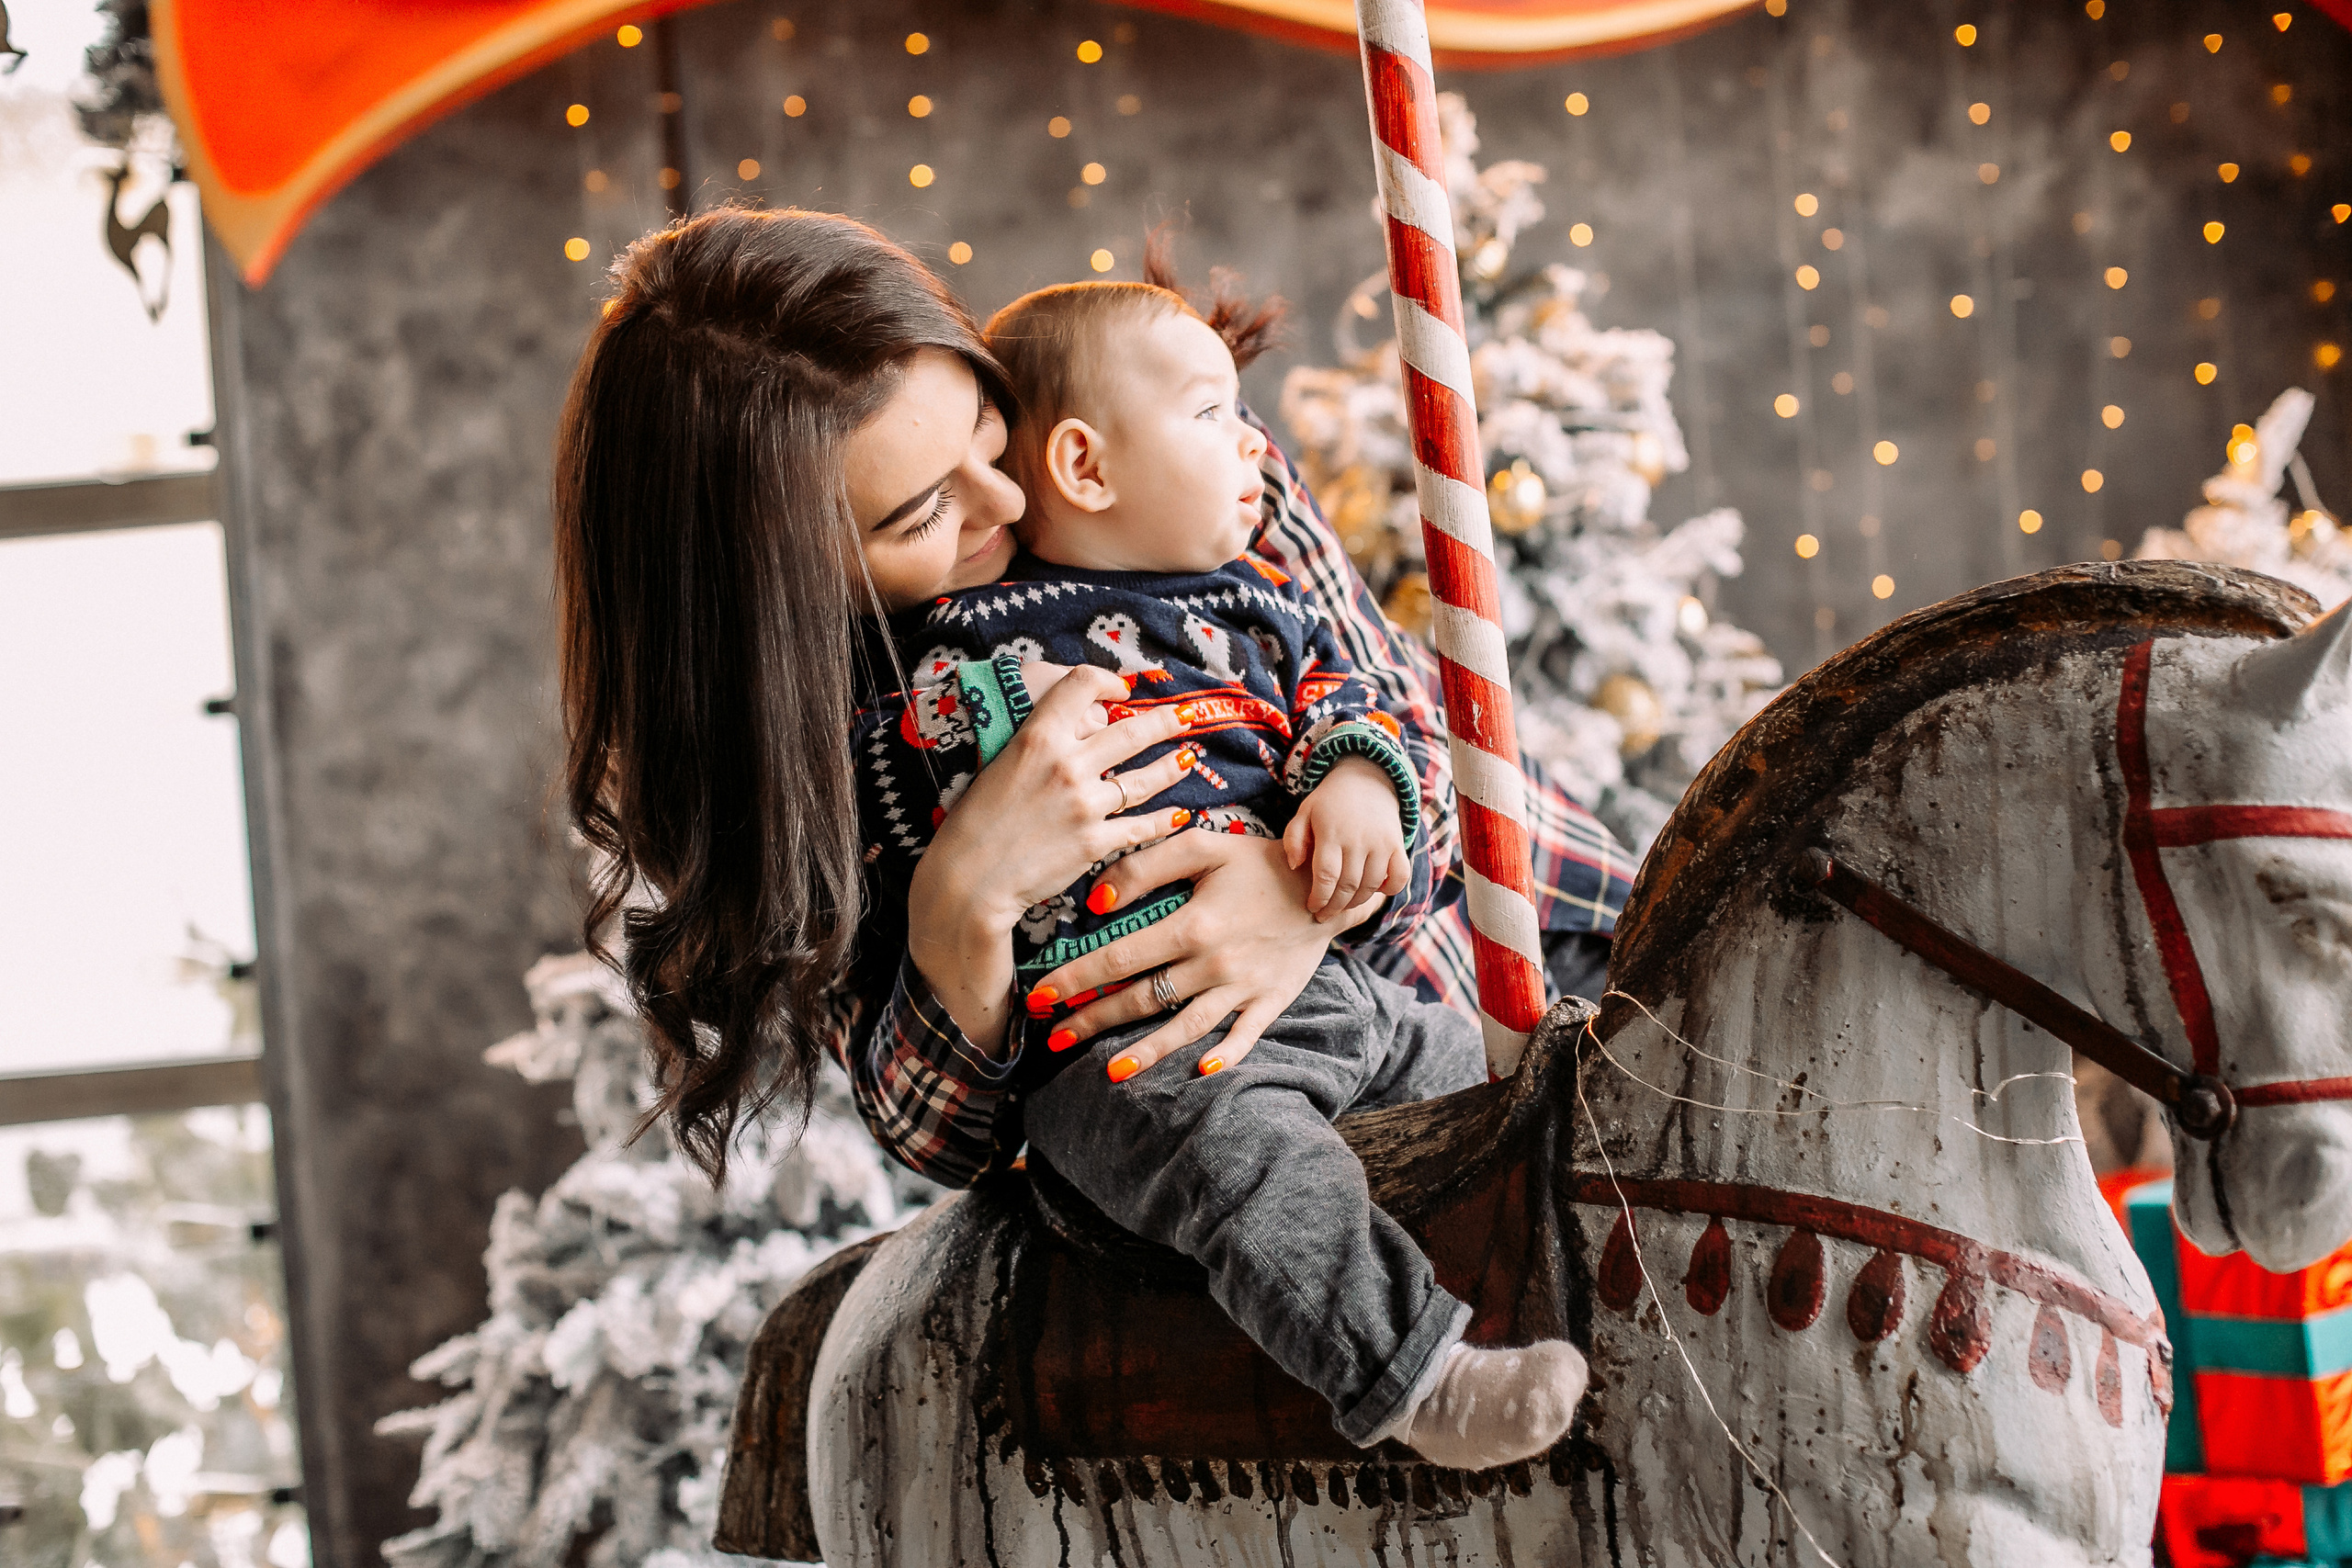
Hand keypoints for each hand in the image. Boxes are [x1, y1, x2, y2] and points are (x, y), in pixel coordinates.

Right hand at [907, 665, 1190, 1053]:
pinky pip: (1141, 827)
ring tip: (1189, 758)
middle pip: (1131, 731)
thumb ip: (1038, 744)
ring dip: (1173, 765)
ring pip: (1145, 778)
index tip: (1121, 690)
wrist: (969, 880)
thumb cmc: (974, 823)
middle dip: (1165, 720)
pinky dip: (1164, 821)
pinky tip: (1179, 815)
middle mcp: (1066, 764)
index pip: (1080, 684)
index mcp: (1036, 737)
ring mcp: (1084, 804)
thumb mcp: (999, 765)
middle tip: (1184, 715)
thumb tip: (1077, 730)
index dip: (1107, 679)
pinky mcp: (1095, 843)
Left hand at [1027, 832, 1378, 1080]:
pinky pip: (1244, 1037)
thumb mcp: (1203, 845)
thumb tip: (1099, 901)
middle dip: (1094, 1021)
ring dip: (1145, 1052)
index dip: (1077, 978)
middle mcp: (1215, 964)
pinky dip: (1224, 1056)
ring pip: (1184, 1027)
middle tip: (1054, 1037)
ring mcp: (1243, 988)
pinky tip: (1197, 1071)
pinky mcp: (1270, 1001)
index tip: (1042, 995)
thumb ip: (1147, 866)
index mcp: (1193, 925)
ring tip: (1108, 1071)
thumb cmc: (1258, 860)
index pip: (1120, 957)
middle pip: (1143, 999)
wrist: (1329, 881)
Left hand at [1281, 756, 1410, 918]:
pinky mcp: (1397, 845)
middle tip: (1324, 915)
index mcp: (1331, 833)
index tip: (1312, 907)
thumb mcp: (1304, 813)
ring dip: (1356, 902)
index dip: (1319, 898)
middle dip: (1334, 906)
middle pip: (1348, 886)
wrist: (1366, 779)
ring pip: (1370, 886)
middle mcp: (1358, 839)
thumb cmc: (1329, 802)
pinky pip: (1399, 876)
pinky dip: (1389, 890)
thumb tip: (1294, 866)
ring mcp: (1381, 842)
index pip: (1326, 876)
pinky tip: (1374, 891)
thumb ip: (1293, 839)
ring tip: (1343, 906)